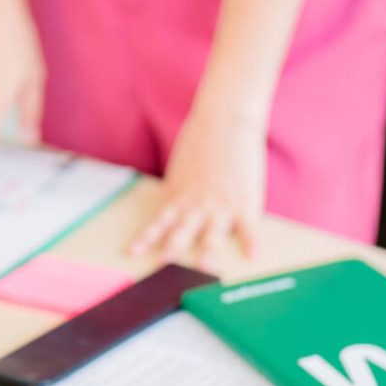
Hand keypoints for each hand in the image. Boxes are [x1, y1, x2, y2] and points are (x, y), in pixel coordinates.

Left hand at [129, 109, 264, 269]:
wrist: (225, 118)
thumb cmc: (202, 139)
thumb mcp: (181, 169)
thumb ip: (178, 191)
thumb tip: (172, 207)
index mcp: (178, 196)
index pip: (158, 223)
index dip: (145, 239)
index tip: (131, 253)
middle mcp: (197, 205)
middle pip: (182, 231)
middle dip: (172, 248)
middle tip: (164, 261)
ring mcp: (221, 204)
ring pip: (212, 234)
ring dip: (208, 251)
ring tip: (206, 267)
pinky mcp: (245, 201)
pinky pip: (249, 227)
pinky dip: (252, 242)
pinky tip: (254, 256)